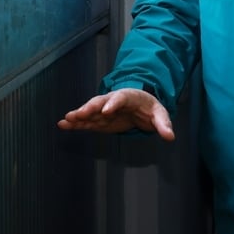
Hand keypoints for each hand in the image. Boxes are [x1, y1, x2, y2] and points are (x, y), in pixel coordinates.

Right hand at [57, 87, 175, 140]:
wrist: (141, 106)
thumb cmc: (150, 108)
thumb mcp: (160, 114)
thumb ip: (164, 124)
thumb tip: (170, 136)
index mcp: (129, 96)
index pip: (120, 98)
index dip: (113, 104)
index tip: (106, 111)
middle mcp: (113, 101)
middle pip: (100, 102)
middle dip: (89, 108)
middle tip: (79, 114)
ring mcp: (104, 110)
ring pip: (90, 111)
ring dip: (78, 115)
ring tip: (66, 120)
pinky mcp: (100, 120)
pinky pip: (86, 121)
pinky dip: (75, 123)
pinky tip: (63, 125)